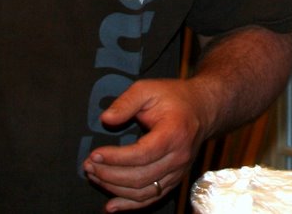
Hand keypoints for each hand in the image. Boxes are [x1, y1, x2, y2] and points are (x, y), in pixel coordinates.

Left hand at [83, 78, 204, 211]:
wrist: (203, 109)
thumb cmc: (175, 97)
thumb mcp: (148, 89)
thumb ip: (126, 102)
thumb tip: (106, 119)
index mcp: (174, 133)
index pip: (141, 154)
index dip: (115, 158)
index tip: (94, 154)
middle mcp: (179, 157)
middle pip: (140, 177)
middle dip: (109, 174)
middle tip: (88, 165)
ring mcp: (178, 171)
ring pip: (143, 192)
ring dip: (115, 189)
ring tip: (94, 176)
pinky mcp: (174, 179)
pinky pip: (151, 198)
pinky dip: (130, 205)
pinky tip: (111, 205)